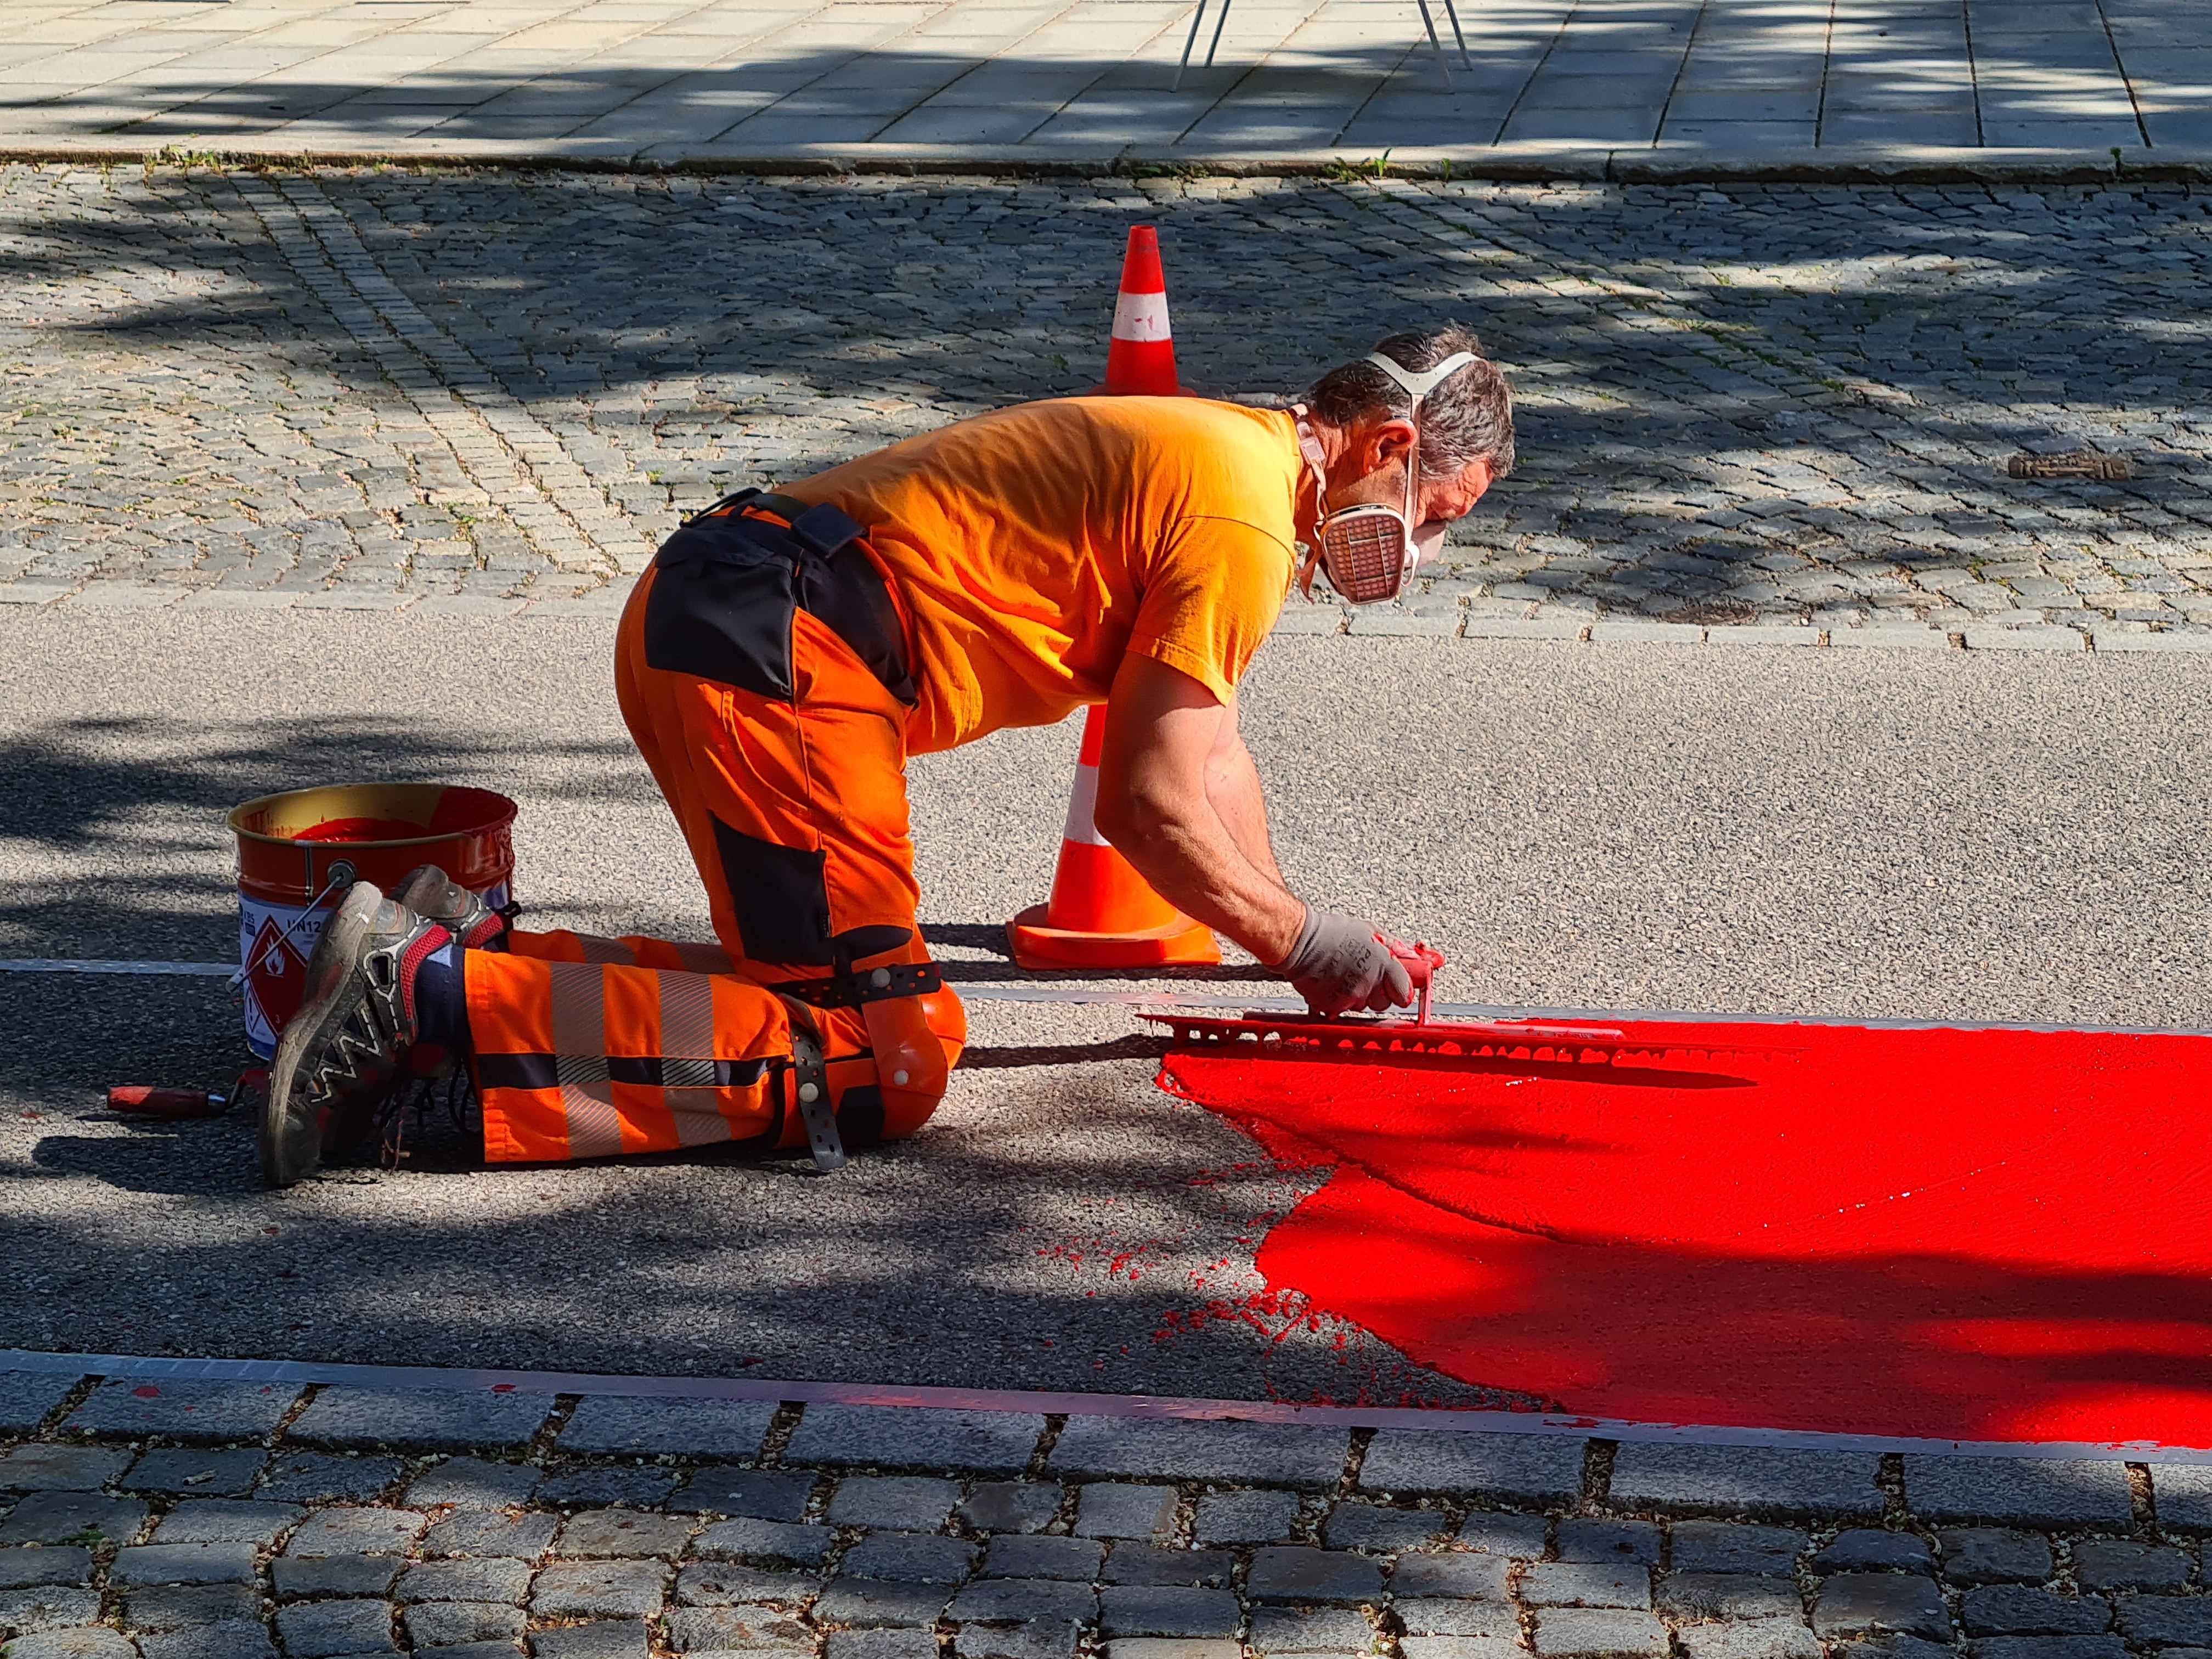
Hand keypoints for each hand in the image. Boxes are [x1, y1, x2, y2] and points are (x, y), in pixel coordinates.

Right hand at [1276, 907, 1414, 1014]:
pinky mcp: (1331, 1007)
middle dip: (1376, 993)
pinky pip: (1341, 1010)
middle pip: (1382, 1003)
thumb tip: (1412, 955)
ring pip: (1361, 1007)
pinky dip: (1337, 1001)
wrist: (1299, 942)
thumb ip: (1394, 946)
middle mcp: (1368, 984)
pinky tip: (1330, 983)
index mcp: (1382, 964)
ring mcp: (1349, 998)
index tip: (1397, 988)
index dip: (1401, 990)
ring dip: (1355, 996)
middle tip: (1362, 976)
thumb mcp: (1369, 931)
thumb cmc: (1330, 933)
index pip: (1404, 991)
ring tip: (1342, 975)